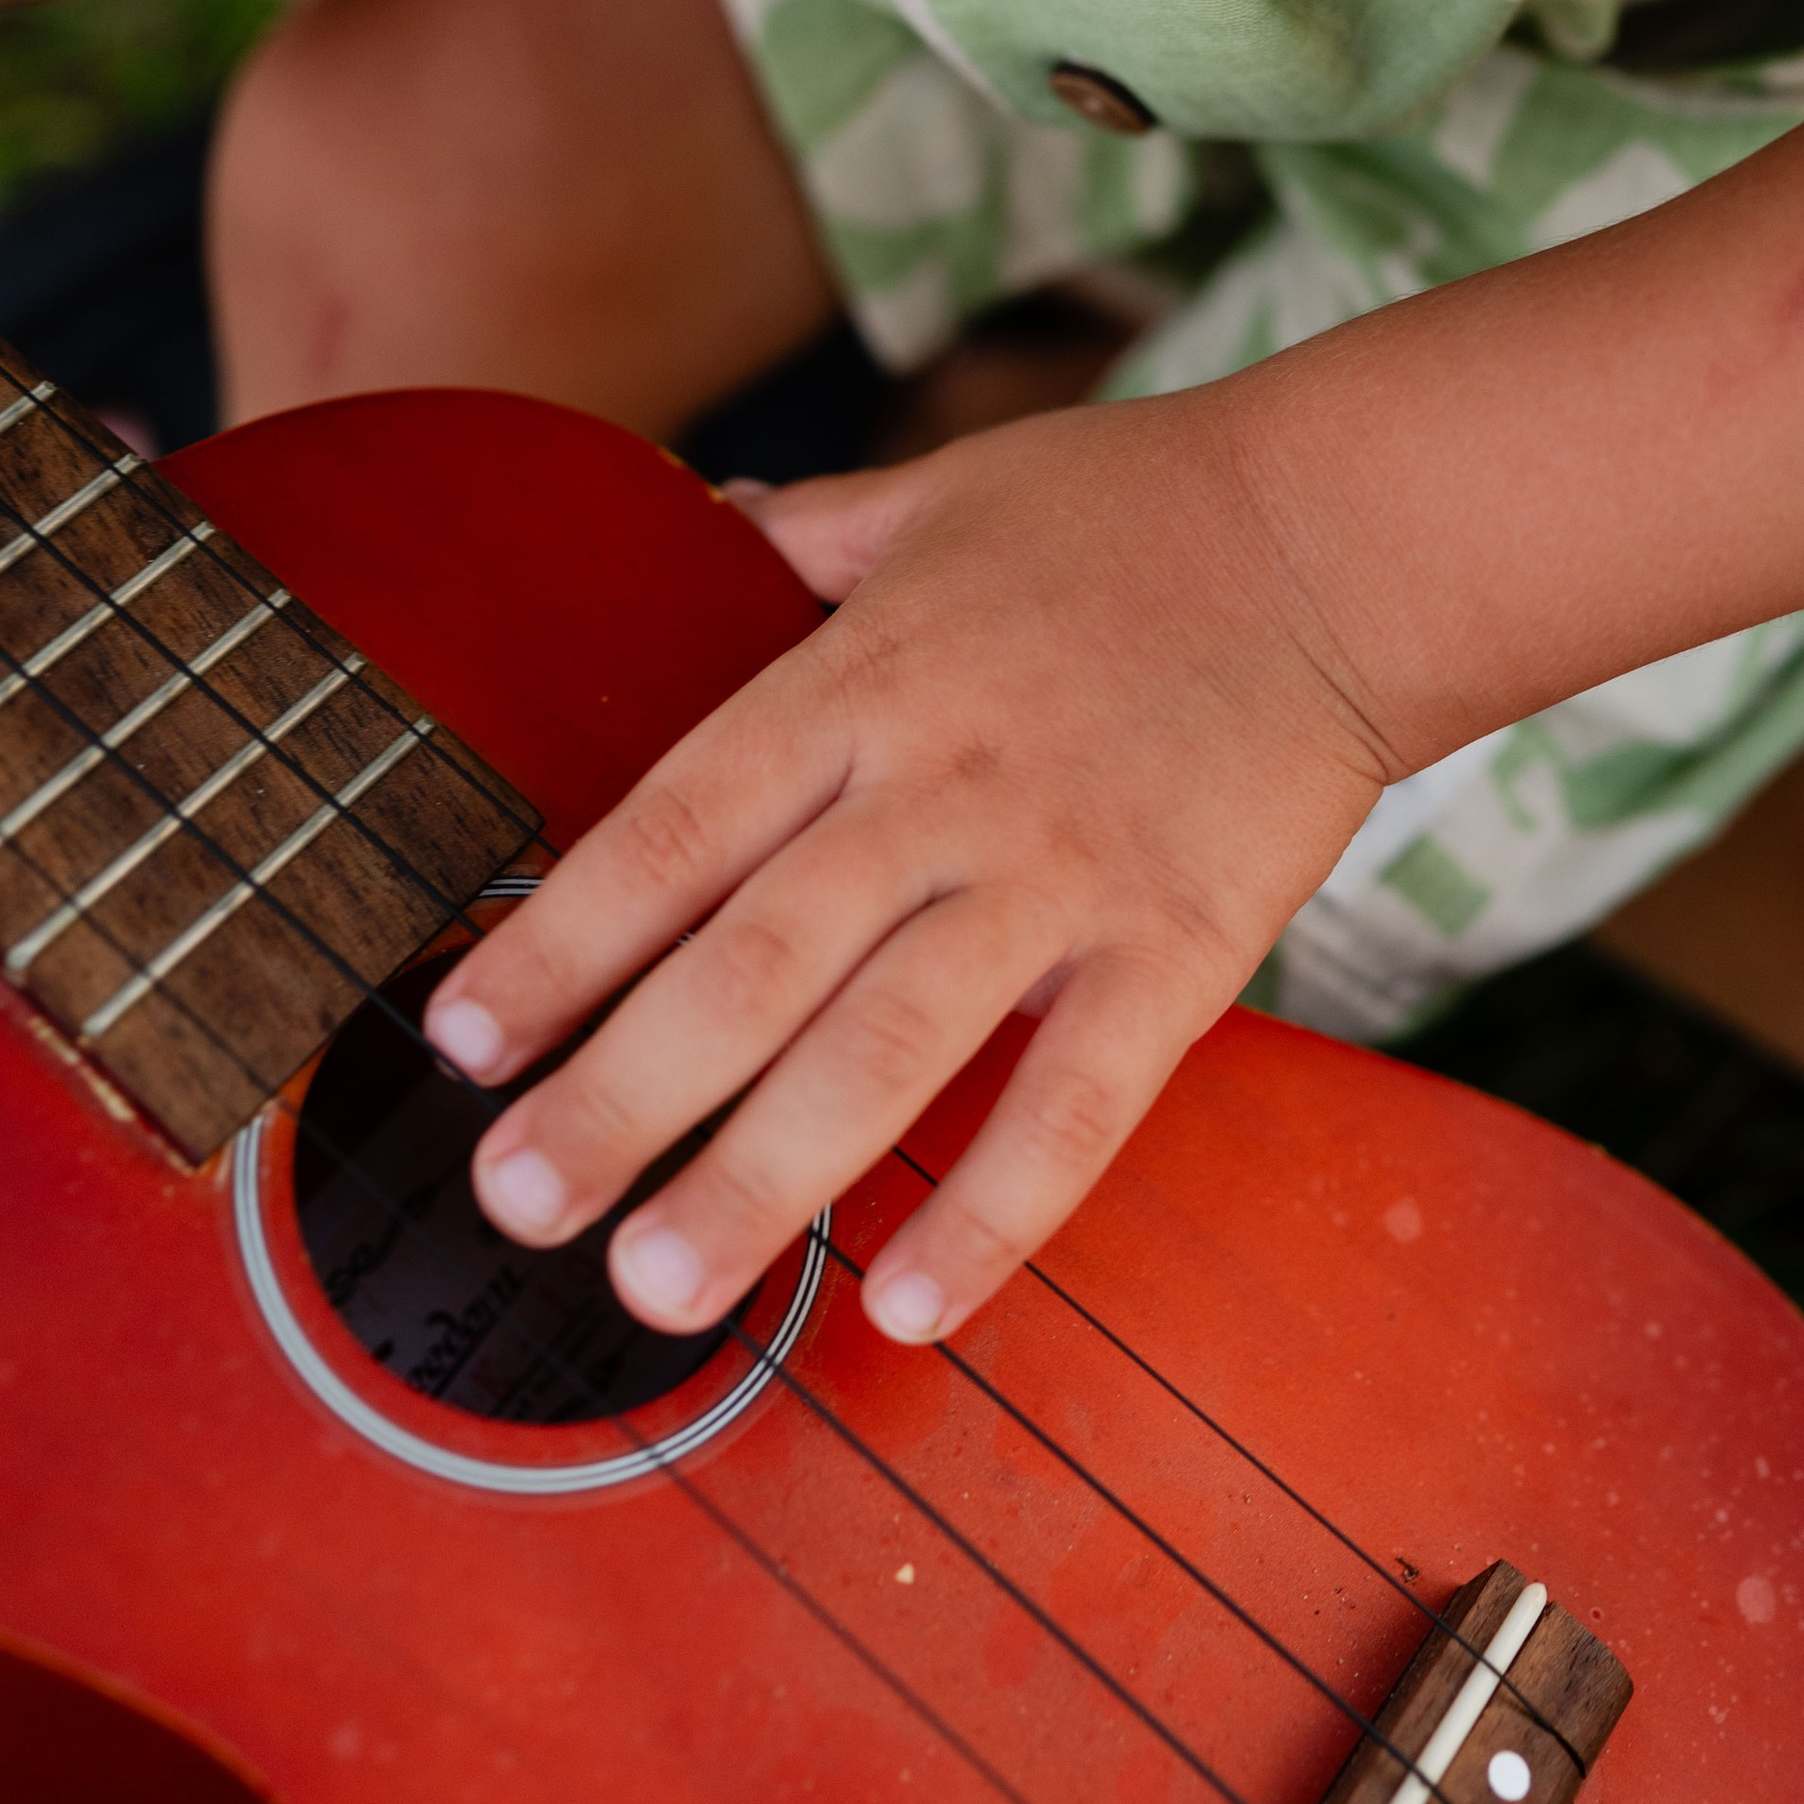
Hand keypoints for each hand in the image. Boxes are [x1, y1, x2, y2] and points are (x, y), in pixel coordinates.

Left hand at [421, 388, 1391, 1343]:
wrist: (1344, 537)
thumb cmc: (1133, 511)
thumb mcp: (937, 493)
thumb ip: (802, 533)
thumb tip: (686, 520)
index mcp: (863, 679)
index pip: (675, 825)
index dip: (561, 938)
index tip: (459, 1041)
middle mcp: (944, 787)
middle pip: (753, 959)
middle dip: (622, 1094)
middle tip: (515, 1204)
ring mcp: (1064, 875)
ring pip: (889, 1047)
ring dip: (764, 1177)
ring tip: (658, 1288)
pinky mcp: (1182, 948)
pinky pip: (1079, 1102)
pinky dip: (998, 1210)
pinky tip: (912, 1310)